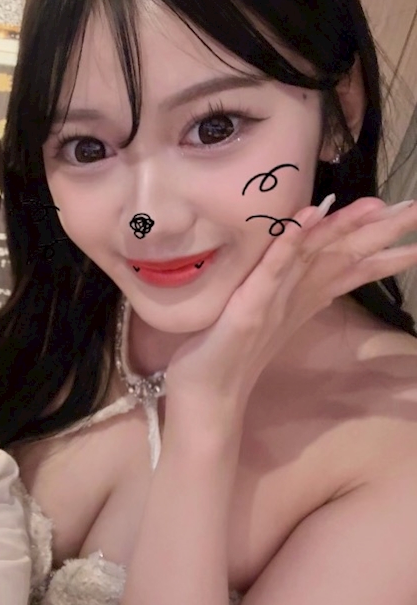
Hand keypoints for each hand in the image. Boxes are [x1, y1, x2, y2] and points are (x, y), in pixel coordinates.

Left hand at [164, 195, 416, 404]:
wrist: (208, 397)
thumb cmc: (230, 356)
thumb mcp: (268, 320)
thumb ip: (292, 296)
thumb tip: (314, 278)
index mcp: (303, 299)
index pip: (349, 267)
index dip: (382, 248)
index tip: (415, 230)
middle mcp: (296, 298)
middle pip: (344, 257)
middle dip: (382, 233)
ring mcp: (275, 303)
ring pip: (315, 257)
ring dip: (345, 228)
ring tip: (378, 206)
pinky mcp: (249, 308)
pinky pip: (271, 269)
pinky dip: (289, 241)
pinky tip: (308, 216)